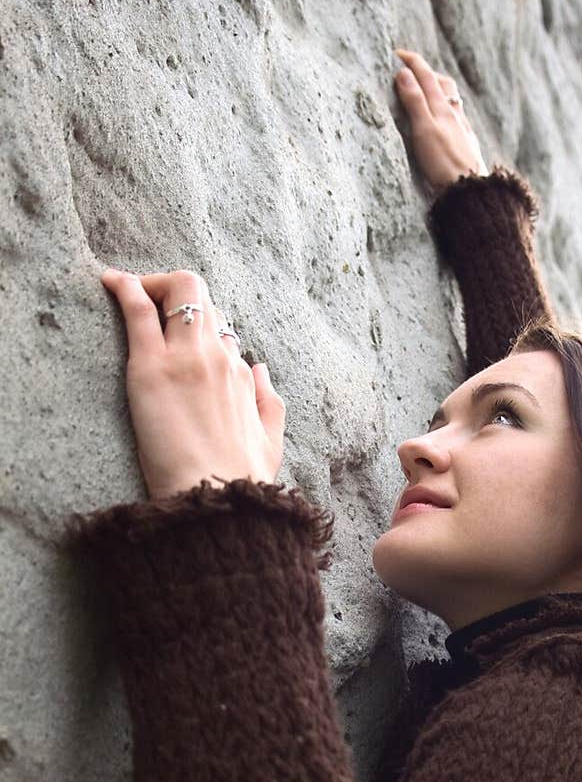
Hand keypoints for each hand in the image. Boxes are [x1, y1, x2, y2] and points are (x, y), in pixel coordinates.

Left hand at [100, 268, 286, 500]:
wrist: (217, 501)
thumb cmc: (241, 482)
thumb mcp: (271, 442)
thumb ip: (269, 401)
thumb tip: (260, 368)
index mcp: (244, 376)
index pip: (222, 331)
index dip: (200, 327)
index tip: (178, 334)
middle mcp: (220, 358)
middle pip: (204, 299)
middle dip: (177, 293)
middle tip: (151, 304)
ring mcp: (187, 358)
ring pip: (178, 294)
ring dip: (154, 288)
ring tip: (128, 290)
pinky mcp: (152, 367)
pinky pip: (140, 309)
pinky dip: (126, 286)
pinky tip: (111, 280)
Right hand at [393, 47, 489, 193]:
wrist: (469, 189)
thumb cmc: (444, 162)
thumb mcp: (423, 129)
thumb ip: (414, 100)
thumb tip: (403, 73)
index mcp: (442, 107)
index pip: (426, 76)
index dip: (413, 62)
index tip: (398, 54)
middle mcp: (455, 114)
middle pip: (443, 84)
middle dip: (427, 72)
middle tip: (412, 69)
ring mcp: (463, 129)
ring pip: (452, 100)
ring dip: (439, 90)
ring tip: (428, 91)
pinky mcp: (467, 144)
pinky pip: (457, 118)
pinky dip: (448, 110)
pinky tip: (446, 120)